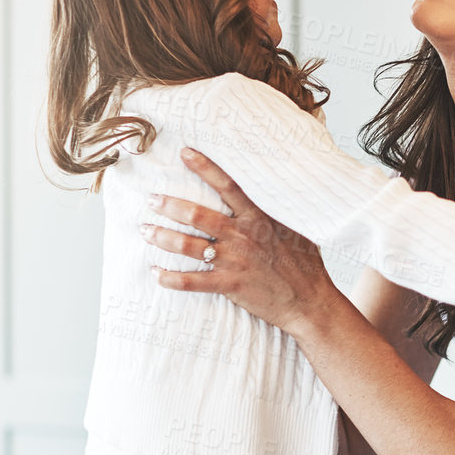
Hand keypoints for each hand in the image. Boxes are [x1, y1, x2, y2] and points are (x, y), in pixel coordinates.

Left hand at [140, 148, 336, 335]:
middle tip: (151, 198)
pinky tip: (156, 273)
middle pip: (198, 216)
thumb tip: (272, 188)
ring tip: (145, 230)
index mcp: (259, 219)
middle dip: (170, 205)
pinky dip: (169, 278)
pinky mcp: (229, 285)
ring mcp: (234, 261)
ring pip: (188, 246)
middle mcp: (243, 236)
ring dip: (162, 237)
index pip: (229, 187)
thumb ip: (278, 210)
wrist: (309, 301)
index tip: (185, 153)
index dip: (206, 168)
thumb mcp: (297, 229)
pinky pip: (191, 281)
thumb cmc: (305, 264)